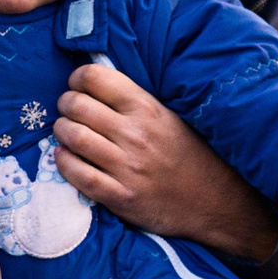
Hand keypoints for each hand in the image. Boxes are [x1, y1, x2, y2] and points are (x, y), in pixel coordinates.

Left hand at [52, 64, 277, 261]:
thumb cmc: (188, 154)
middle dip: (64, 105)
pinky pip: (79, 175)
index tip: (76, 86)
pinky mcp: (121, 196)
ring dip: (61, 132)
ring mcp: (128, 167)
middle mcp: (135, 134)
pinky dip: (64, 163)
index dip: (77, 78)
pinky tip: (64, 157)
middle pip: (77, 106)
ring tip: (65, 132)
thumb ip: (134, 100)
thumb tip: (93, 81)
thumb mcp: (168, 116)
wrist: (216, 200)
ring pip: (74, 137)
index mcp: (147, 108)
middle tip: (66, 110)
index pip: (94, 78)